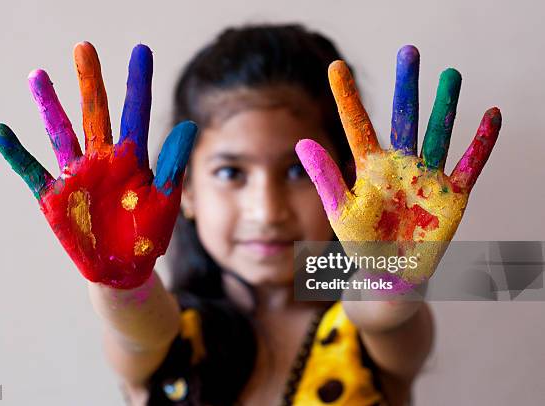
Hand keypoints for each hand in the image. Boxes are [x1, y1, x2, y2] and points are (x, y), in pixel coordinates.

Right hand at [0, 42, 196, 288]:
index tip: (140, 51)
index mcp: (133, 159)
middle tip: (84, 47)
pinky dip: (17, 154)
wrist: (125, 268)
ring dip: (49, 106)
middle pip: (95, 113)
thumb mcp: (166, 201)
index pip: (136, 113)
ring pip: (61, 133)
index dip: (138, 83)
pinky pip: (33, 171)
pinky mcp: (55, 196)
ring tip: (38, 75)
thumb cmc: (148, 235)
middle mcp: (103, 160)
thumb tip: (188, 124)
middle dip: (90, 81)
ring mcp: (77, 175)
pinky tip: (3, 131)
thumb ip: (173, 164)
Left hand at [296, 45, 500, 287]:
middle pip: (404, 117)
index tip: (336, 67)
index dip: (347, 96)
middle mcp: (400, 164)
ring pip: (437, 132)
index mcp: (370, 167)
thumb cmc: (361, 243)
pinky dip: (482, 141)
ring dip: (445, 105)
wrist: (390, 273)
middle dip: (406, 85)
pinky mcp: (452, 195)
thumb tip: (302, 142)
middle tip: (408, 51)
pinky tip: (491, 114)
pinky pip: (470, 164)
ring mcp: (427, 177)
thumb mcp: (341, 210)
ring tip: (450, 74)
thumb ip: (325, 177)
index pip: (357, 124)